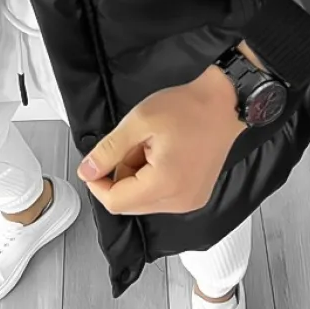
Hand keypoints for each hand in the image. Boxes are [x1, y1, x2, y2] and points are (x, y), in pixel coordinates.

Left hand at [76, 66, 246, 215]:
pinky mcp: (195, 197)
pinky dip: (152, 179)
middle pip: (128, 204)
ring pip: (143, 201)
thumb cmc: (188, 108)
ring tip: (150, 147)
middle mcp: (179, 201)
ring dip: (136, 177)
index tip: (95, 162)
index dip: (97, 184)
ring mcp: (190, 202)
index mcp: (165, 185)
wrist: (223, 104)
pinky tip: (162, 155)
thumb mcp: (139, 122)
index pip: (115, 202)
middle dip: (120, 177)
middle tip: (132, 145)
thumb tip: (86, 171)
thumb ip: (108, 150)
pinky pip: (161, 197)